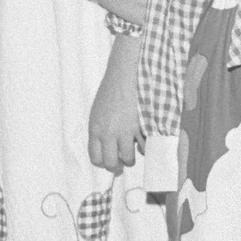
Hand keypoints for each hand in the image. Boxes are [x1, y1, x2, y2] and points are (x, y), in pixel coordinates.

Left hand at [86, 40, 143, 172]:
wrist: (125, 75)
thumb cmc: (111, 92)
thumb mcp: (98, 112)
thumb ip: (100, 131)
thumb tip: (106, 149)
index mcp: (95, 129)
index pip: (95, 158)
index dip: (102, 163)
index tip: (108, 161)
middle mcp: (108, 133)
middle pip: (110, 162)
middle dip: (117, 165)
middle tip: (121, 162)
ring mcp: (124, 131)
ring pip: (127, 158)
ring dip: (131, 158)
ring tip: (133, 152)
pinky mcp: (139, 126)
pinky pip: (143, 147)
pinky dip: (144, 148)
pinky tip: (143, 141)